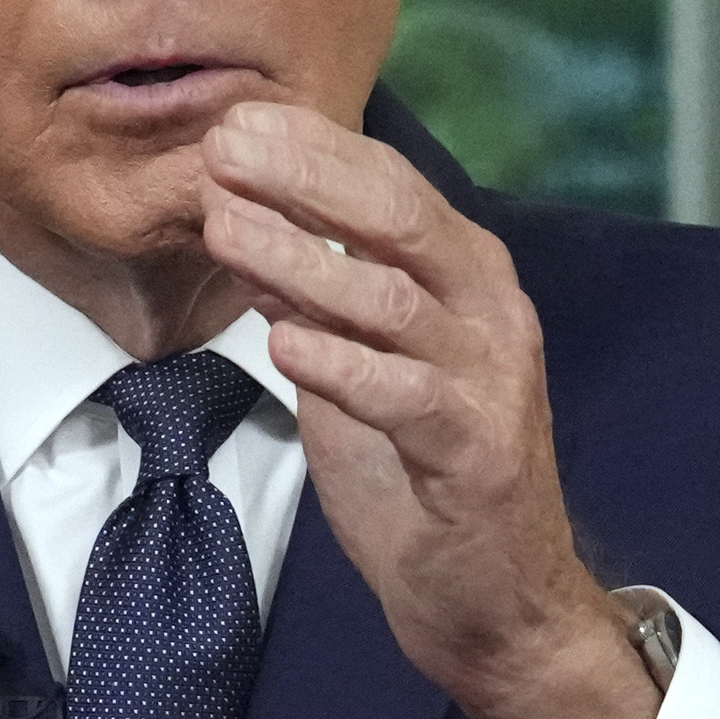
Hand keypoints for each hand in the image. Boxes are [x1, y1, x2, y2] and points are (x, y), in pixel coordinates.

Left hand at [193, 100, 653, 718]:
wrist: (495, 597)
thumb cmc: (425, 474)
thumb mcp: (359, 366)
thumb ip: (318, 297)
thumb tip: (246, 222)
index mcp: (466, 277)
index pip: (390, 185)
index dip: (312, 147)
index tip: (233, 121)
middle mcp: (489, 311)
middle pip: (400, 216)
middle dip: (307, 176)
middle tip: (224, 151)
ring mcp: (489, 380)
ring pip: (393, 299)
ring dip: (302, 260)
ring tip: (224, 230)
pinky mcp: (476, 451)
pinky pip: (405, 394)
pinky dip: (340, 365)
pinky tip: (282, 341)